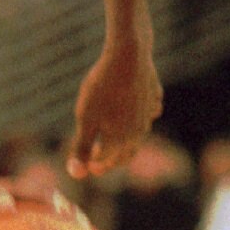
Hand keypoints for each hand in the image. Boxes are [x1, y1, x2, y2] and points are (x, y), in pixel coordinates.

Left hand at [67, 40, 162, 179]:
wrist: (128, 56)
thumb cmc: (102, 89)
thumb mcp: (85, 119)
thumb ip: (81, 148)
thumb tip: (76, 174)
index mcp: (121, 140)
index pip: (107, 161)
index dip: (94, 165)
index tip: (87, 165)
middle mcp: (139, 131)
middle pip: (126, 153)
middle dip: (111, 159)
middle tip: (98, 159)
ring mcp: (149, 113)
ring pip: (138, 134)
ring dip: (125, 141)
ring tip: (112, 140)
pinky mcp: (153, 96)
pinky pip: (148, 112)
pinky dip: (140, 118)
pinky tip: (134, 114)